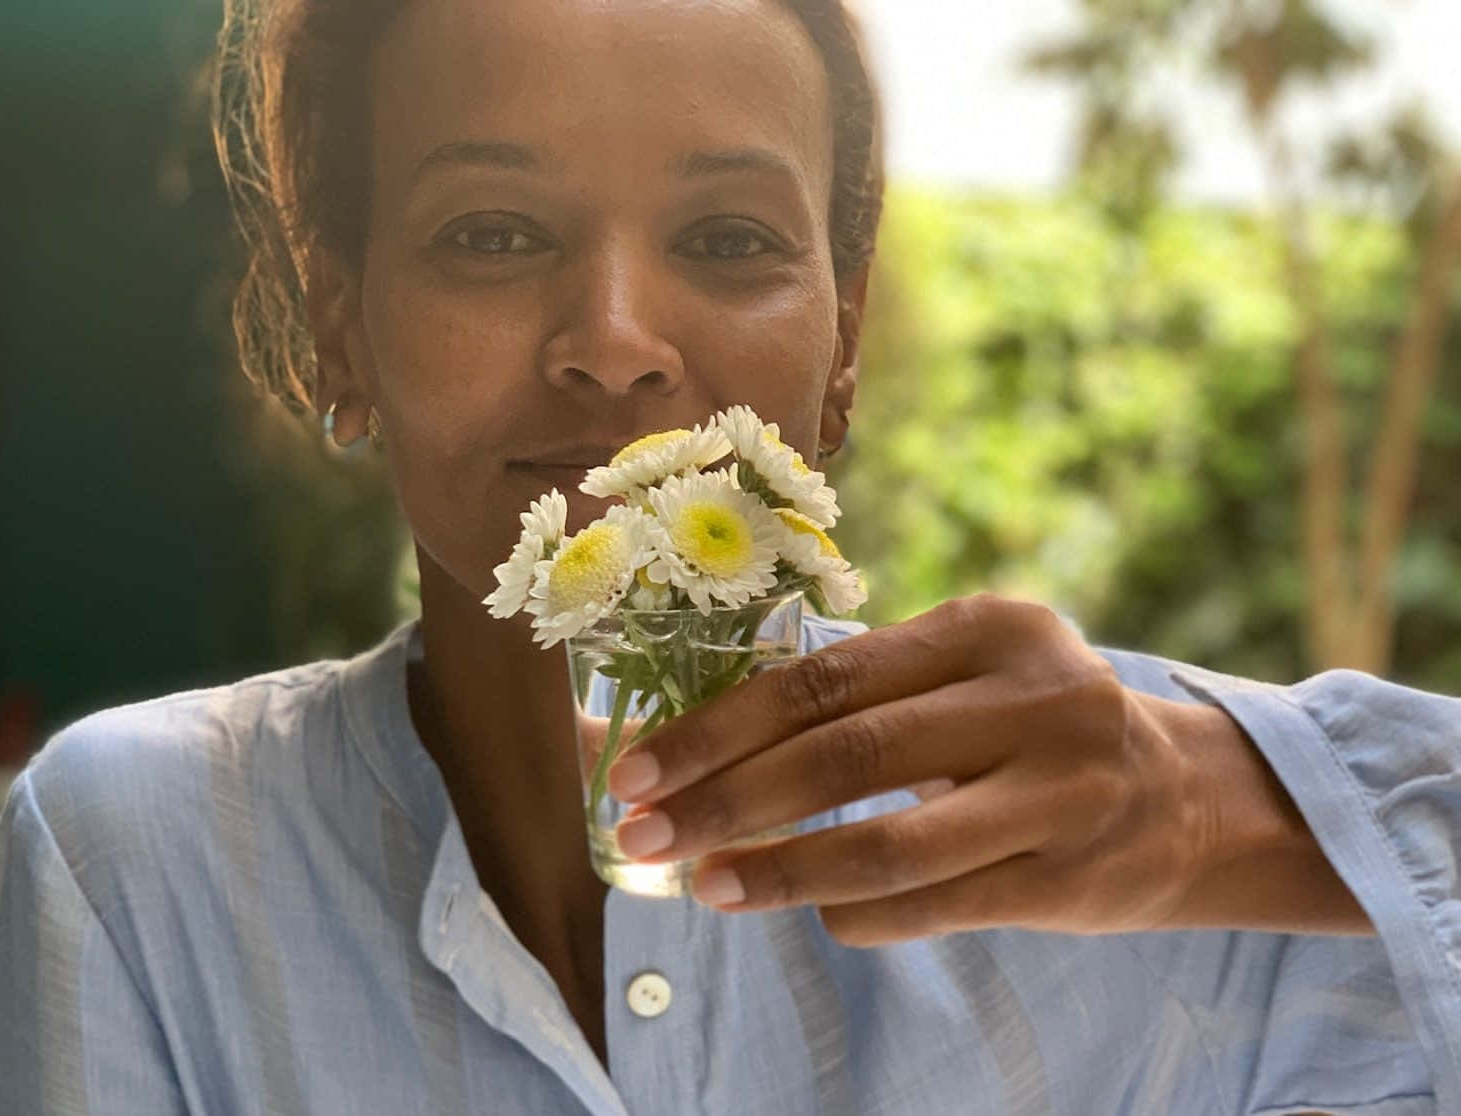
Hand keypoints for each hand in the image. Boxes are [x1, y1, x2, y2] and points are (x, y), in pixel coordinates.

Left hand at [607, 594, 1358, 945]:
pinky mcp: (1071, 878)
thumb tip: (687, 740)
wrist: (1186, 797)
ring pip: (887, 844)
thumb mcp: (964, 677)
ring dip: (777, 871)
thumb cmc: (1032, 728)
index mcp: (988, 627)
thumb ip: (851, 696)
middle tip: (642, 835)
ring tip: (704, 885)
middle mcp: (1033, 698)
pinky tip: (809, 911)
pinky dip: (852, 914)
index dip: (716, 727)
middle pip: (845, 754)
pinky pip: (931, 906)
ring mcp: (1060, 791)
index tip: (634, 769)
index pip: (824, 678)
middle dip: (724, 799)